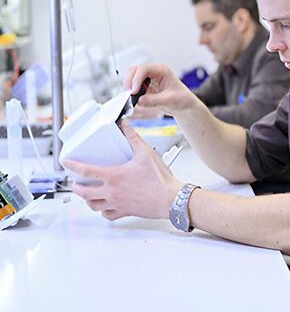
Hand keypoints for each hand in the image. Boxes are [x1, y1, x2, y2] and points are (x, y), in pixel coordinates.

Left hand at [66, 120, 182, 220]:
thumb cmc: (160, 179)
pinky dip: (103, 211)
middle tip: (75, 183)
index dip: (73, 165)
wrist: (171, 199)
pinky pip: (108, 215)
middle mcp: (113, 192)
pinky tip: (104, 207)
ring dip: (86, 200)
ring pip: (94, 206)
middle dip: (77, 187)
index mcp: (115, 176)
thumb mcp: (146, 153)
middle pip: (85, 192)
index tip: (66, 163)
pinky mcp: (126, 212)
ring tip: (86, 195)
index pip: (87, 170)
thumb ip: (133, 138)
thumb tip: (125, 126)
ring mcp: (118, 204)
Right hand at [123, 63, 195, 116]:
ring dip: (129, 86)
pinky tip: (134, 100)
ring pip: (131, 77)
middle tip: (129, 94)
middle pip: (134, 70)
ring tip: (131, 97)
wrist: (184, 105)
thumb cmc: (181, 98)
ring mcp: (148, 79)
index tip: (134, 91)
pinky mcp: (145, 87)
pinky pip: (133, 87)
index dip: (136, 79)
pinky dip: (130, 92)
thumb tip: (139, 100)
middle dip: (129, 81)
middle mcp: (153, 73)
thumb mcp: (170, 100)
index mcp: (162, 71)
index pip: (144, 69)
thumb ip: (154, 100)